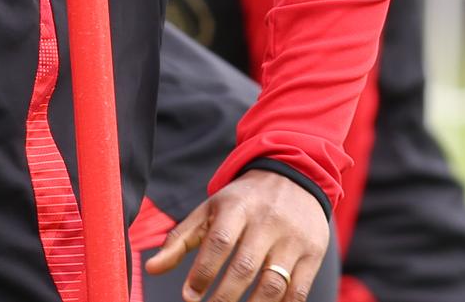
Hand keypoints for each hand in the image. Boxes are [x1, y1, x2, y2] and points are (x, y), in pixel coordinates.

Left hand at [144, 169, 329, 301]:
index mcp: (237, 208)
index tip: (189, 296)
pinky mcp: (312, 254)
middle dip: (224, 297)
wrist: (293, 175)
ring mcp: (293, 239)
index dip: (203, 271)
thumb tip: (152, 268)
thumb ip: (180, 239)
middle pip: (245, 267)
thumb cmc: (242, 200)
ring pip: (273, 284)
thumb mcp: (209, 210)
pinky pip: (298, 291)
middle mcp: (267, 222)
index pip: (219, 242)